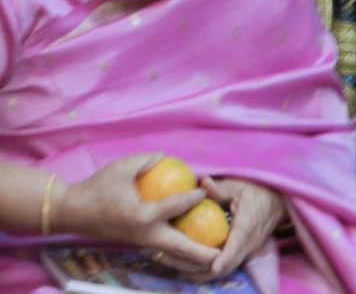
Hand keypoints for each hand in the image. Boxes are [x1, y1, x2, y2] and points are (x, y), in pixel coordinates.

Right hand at [55, 153, 218, 272]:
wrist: (73, 212)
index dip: (193, 198)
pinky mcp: (139, 243)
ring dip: (192, 257)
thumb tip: (167, 157)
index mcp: (141, 216)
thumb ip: (147, 160)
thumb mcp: (122, 167)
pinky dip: (179, 252)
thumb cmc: (97, 188)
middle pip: (178, 246)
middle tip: (222, 255)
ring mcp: (141, 242)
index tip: (205, 191)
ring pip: (172, 253)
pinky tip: (194, 249)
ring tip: (214, 259)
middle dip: (201, 252)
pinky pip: (164, 249)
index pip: (174, 207)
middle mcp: (144, 234)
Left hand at [191, 177, 285, 282]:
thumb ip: (220, 188)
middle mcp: (250, 242)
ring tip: (182, 269)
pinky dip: (213, 267)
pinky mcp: (246, 252)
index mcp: (247, 225)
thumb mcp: (239, 186)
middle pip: (228, 265)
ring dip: (207, 272)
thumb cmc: (258, 190)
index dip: (225, 259)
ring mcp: (249, 249)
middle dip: (206, 271)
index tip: (213, 268)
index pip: (236, 246)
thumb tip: (203, 182)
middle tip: (180, 269)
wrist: (278, 199)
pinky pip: (230, 264)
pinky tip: (195, 264)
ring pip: (228, 268)